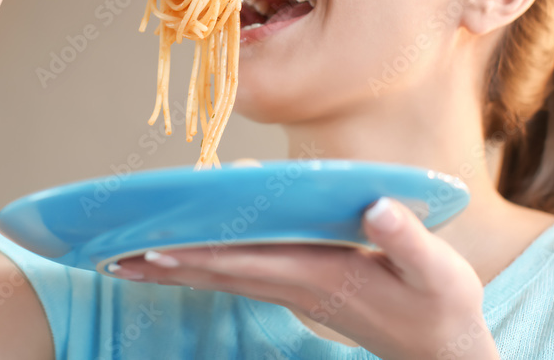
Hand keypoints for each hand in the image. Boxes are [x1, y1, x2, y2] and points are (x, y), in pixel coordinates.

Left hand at [112, 197, 498, 359]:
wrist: (441, 354)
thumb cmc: (441, 307)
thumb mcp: (440, 274)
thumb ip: (407, 241)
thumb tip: (374, 207)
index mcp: (322, 277)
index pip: (249, 263)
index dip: (202, 254)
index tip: (156, 247)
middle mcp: (296, 285)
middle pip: (219, 272)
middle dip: (166, 263)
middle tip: (111, 256)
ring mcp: (293, 289)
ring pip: (222, 276)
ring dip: (174, 268)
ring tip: (124, 260)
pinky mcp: (297, 287)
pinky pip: (238, 275)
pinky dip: (202, 267)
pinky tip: (177, 258)